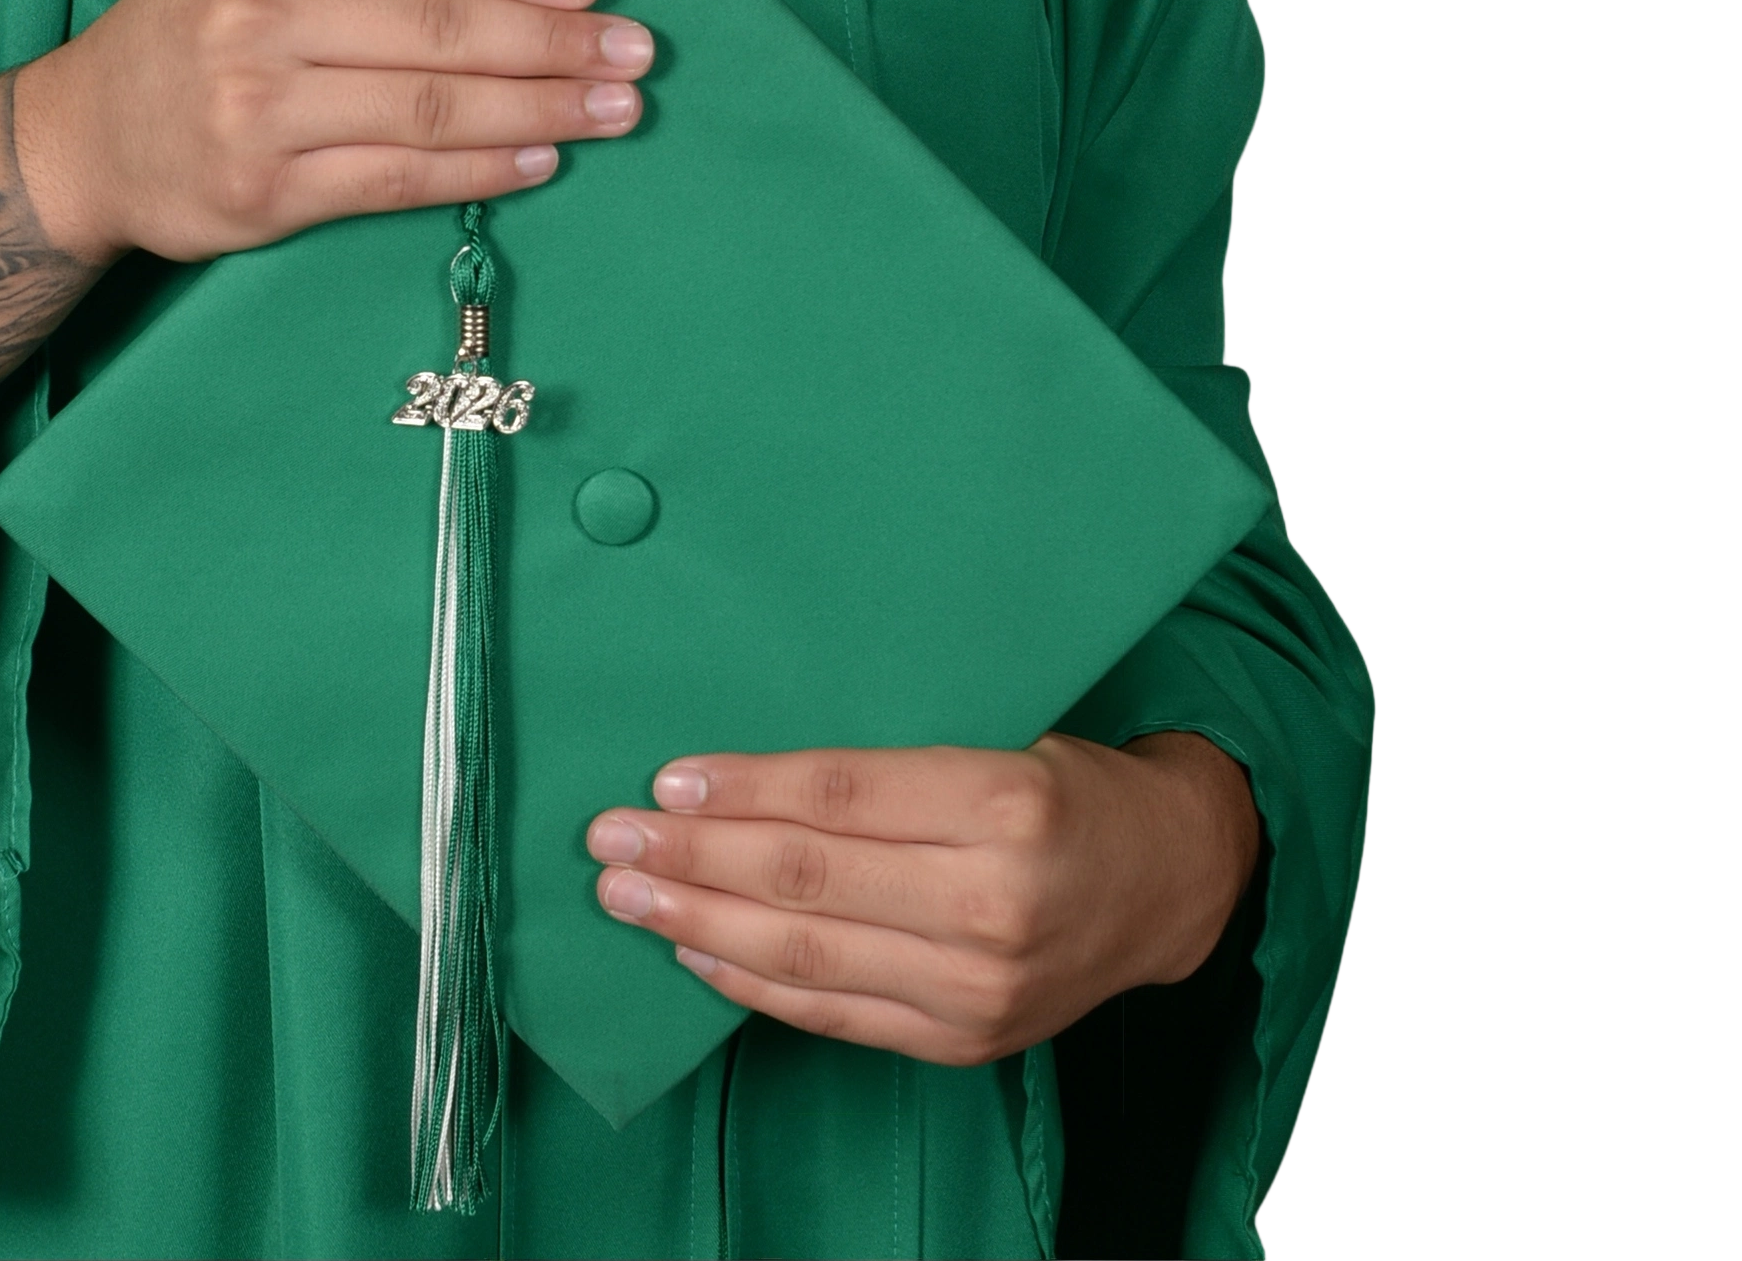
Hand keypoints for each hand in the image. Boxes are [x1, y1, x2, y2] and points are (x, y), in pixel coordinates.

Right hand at [11, 0, 653, 267]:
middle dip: (553, 42)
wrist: (78, 140)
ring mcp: (255, 108)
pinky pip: (398, 180)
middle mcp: (252, 12)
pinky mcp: (262, 193)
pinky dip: (482, 172)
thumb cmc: (189, 34)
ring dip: (540, 109)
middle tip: (635, 54)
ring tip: (612, 109)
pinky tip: (541, 160)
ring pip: (430, 108)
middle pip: (438, 29)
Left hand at [584, 732, 1260, 1064]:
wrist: (1168, 883)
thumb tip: (744, 762)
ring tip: (628, 894)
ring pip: (808, 955)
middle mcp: (993, 902)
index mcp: (1005, 800)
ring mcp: (979, 987)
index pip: (842, 795)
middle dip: (695, 856)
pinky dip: (754, 984)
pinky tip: (696, 949)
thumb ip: (891, 760)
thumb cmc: (1064, 784)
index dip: (744, 789)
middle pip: (809, 879)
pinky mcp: (964, 1042)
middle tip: (611, 836)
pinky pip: (835, 1015)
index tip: (667, 777)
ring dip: (700, 921)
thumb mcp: (998, 736)